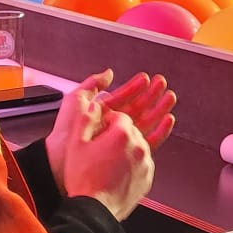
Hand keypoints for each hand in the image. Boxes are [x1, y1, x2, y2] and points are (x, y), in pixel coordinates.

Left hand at [46, 70, 175, 192]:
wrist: (62, 159)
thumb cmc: (65, 133)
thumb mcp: (76, 100)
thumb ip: (93, 84)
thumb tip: (109, 73)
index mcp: (101, 114)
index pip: (123, 97)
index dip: (135, 87)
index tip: (147, 79)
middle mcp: (111, 127)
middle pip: (137, 108)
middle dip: (151, 95)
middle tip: (162, 84)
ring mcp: (119, 140)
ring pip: (144, 121)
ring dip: (158, 109)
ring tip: (169, 98)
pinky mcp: (127, 154)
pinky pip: (147, 141)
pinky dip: (158, 130)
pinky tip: (166, 121)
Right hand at [62, 109, 153, 221]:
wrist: (94, 210)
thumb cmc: (84, 179)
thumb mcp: (76, 144)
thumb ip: (86, 120)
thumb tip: (93, 106)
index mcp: (122, 135)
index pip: (120, 117)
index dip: (108, 121)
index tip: (101, 129)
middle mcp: (138, 147)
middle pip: (132, 131)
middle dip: (119, 135)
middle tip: (104, 146)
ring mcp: (145, 163)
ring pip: (138, 147)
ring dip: (127, 149)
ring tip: (110, 161)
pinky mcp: (148, 178)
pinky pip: (142, 164)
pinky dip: (133, 165)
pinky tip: (118, 171)